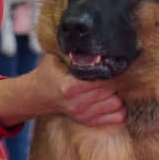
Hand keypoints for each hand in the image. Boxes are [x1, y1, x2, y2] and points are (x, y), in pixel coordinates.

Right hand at [0, 55, 126, 128]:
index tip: (112, 62)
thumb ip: (74, 51)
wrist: (39, 96)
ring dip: (118, 93)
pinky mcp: (90, 122)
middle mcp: (77, 103)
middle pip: (110, 90)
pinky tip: (112, 97)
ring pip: (117, 103)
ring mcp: (84, 114)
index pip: (100, 78)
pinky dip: (120, 107)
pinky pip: (118, 117)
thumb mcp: (56, 57)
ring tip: (112, 84)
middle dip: (116, 79)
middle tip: (116, 71)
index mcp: (69, 86)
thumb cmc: (50, 72)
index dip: (110, 69)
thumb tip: (94, 37)